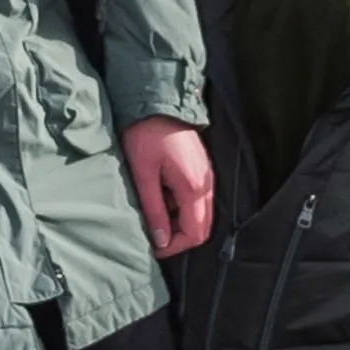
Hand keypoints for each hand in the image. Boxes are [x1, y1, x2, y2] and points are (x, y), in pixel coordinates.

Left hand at [122, 115, 214, 258]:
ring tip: (151, 212)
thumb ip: (153, 209)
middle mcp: (207, 184)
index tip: (152, 248)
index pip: (195, 233)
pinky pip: (195, 198)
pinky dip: (178, 205)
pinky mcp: (200, 169)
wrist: (156, 101)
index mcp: (194, 187)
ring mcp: (206, 176)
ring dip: (177, 220)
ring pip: (199, 213)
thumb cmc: (145, 134)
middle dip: (177, 237)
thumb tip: (161, 241)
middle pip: (201, 227)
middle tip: (152, 235)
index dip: (174, 247)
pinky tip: (158, 195)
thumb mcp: (143, 174)